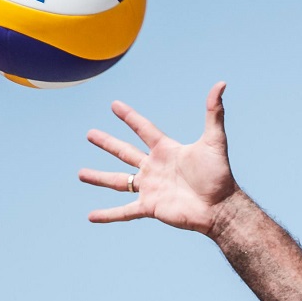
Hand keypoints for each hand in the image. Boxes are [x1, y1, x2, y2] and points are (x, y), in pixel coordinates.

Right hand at [79, 82, 244, 236]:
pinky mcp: (150, 207)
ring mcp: (150, 188)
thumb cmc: (219, 174)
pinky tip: (91, 216)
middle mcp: (154, 167)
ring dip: (99, 177)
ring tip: (80, 174)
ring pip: (118, 181)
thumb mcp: (214, 141)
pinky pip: (124, 211)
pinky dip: (108, 215)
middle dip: (107, 143)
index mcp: (165, 150)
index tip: (114, 105)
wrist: (220, 206)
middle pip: (124, 152)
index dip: (129, 117)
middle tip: (90, 134)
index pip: (143, 129)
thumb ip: (214, 113)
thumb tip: (221, 84)